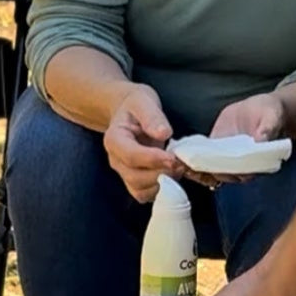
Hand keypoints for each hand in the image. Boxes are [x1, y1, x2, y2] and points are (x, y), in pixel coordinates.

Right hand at [103, 85, 183, 202]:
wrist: (127, 112)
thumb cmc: (135, 105)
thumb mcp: (143, 101)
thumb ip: (152, 116)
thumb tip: (164, 133)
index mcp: (114, 139)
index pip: (130, 156)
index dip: (152, 159)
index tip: (173, 157)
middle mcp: (116, 160)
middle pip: (134, 177)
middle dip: (161, 174)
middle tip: (181, 163)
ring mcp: (124, 173)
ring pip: (140, 191)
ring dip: (163, 184)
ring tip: (179, 168)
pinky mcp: (135, 181)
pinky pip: (146, 195)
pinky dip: (162, 191)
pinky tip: (174, 175)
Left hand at [180, 93, 284, 190]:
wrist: (262, 108)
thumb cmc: (271, 114)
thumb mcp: (272, 118)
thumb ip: (267, 130)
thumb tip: (261, 139)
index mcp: (254, 164)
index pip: (238, 174)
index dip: (225, 173)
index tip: (212, 171)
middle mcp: (238, 166)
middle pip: (219, 174)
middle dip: (202, 172)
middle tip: (186, 167)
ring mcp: (224, 159)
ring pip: (207, 169)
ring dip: (191, 167)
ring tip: (177, 162)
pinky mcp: (214, 150)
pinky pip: (200, 157)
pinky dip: (189, 157)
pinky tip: (176, 153)